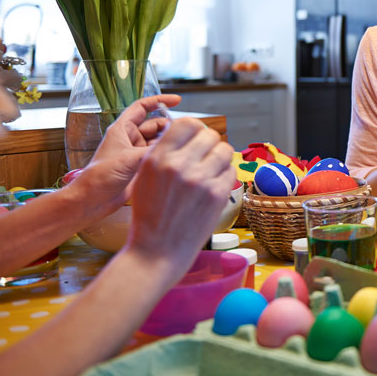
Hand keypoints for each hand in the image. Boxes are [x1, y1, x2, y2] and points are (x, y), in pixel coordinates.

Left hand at [71, 95, 180, 219]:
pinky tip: (177, 158)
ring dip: (169, 142)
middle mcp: (130, 138)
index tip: (177, 101)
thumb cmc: (101, 177)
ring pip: (158, 141)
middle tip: (185, 133)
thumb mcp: (128, 159)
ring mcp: (136, 152)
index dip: (159, 101)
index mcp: (122, 129)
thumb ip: (152, 151)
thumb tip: (175, 144)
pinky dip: (167, 155)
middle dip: (170, 126)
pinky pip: (158, 155)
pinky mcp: (141, 166)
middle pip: (156, 124)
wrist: (93, 200)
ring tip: (183, 146)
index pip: (142, 107)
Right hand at [126, 116, 235, 264]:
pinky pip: (231, 170)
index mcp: (158, 158)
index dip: (195, 128)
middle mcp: (179, 166)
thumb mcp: (145, 177)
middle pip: (210, 135)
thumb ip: (164, 152)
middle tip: (205, 156)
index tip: (197, 136)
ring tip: (211, 170)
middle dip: (209, 144)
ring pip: (225, 150)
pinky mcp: (218, 195)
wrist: (157, 251)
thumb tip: (187, 130)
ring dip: (220, 157)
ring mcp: (201, 180)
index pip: (187, 123)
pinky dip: (225, 175)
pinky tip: (214, 185)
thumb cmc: (150, 215)